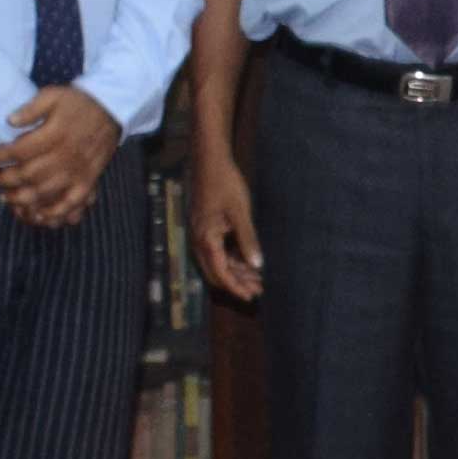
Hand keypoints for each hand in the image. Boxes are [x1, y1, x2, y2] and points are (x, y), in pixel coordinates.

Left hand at [0, 86, 123, 230]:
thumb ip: (31, 108)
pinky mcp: (87, 180)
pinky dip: (54, 212)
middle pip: (27, 175)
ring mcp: (77, 171)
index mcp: (54, 134)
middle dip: (4, 178)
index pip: (17, 151)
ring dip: (20, 197)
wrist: (111, 109)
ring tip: (6, 195)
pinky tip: (38, 214)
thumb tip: (10, 121)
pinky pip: (70, 202)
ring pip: (43, 192)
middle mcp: (64, 156)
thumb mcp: (53, 94)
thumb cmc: (78, 102)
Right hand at [190, 140, 263, 300]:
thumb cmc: (226, 184)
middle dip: (236, 283)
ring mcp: (200, 235)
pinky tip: (246, 261)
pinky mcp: (205, 228)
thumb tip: (257, 266)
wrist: (209, 161)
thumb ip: (248, 240)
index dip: (236, 287)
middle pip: (216, 272)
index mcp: (206, 240)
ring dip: (235, 272)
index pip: (221, 273)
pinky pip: (216, 251)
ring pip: (216, 262)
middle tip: (258, 290)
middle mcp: (199, 241)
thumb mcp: (241, 213)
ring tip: (256, 278)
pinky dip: (231, 259)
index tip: (252, 297)